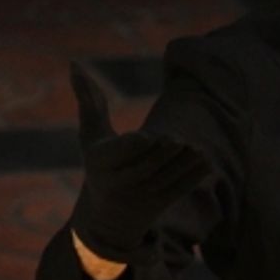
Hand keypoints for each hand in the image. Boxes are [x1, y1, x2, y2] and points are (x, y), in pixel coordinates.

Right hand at [68, 61, 211, 262]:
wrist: (107, 216)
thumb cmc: (99, 163)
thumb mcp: (90, 135)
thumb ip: (88, 101)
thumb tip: (74, 63)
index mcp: (101, 162)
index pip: (121, 152)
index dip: (136, 146)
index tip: (148, 138)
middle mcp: (120, 182)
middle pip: (148, 163)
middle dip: (164, 151)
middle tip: (176, 140)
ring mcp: (142, 195)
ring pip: (167, 175)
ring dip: (184, 161)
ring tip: (194, 147)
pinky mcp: (161, 204)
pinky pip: (181, 188)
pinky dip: (194, 174)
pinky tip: (205, 159)